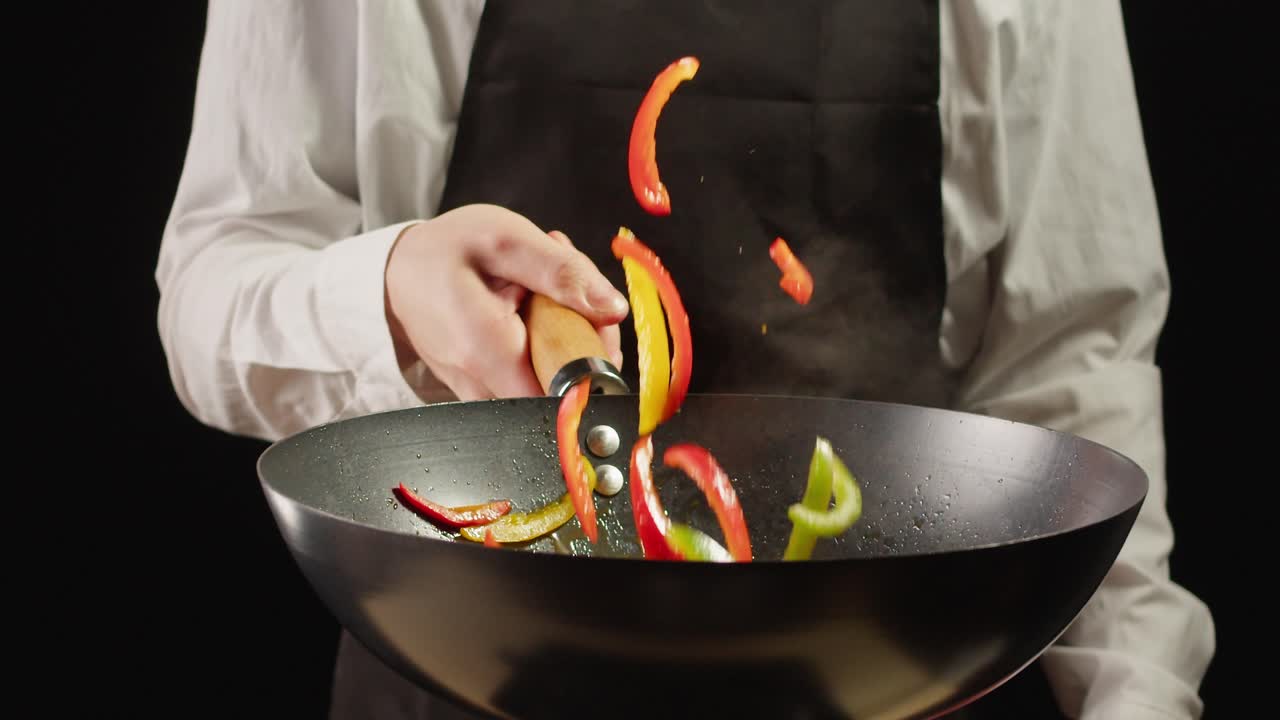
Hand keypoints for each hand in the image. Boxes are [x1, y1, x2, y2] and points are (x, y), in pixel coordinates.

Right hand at [384, 204, 627, 400]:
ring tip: (543, 294)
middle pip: (564, 389)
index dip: (594, 360)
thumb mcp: (505, 239)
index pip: (565, 391)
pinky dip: (545, 346)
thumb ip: (560, 272)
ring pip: (551, 386)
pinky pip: (532, 380)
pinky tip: (532, 311)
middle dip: (584, 339)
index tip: (594, 319)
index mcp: (486, 351)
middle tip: (569, 290)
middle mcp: (481, 385)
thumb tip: (612, 309)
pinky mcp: (484, 391)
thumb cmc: (444, 250)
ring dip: (565, 340)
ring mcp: (481, 394)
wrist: (396, 272)